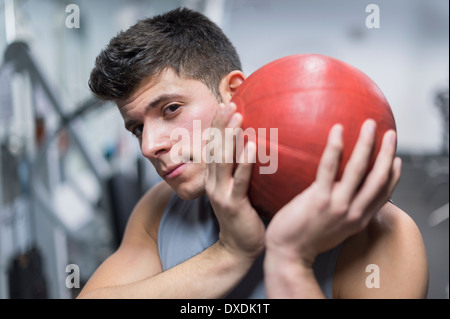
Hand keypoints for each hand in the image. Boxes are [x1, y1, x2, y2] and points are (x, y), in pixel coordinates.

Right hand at [205, 102, 264, 260]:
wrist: (238, 248)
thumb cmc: (244, 217)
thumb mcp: (240, 190)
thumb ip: (244, 171)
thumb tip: (259, 149)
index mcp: (214, 178)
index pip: (214, 146)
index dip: (218, 126)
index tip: (226, 105)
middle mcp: (213, 182)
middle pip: (215, 148)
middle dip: (221, 124)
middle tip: (229, 103)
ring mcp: (221, 193)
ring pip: (223, 160)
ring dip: (229, 136)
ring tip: (237, 115)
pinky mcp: (232, 204)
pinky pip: (239, 180)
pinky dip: (244, 162)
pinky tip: (250, 146)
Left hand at [265, 119, 401, 265]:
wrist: (289, 254)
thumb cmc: (307, 238)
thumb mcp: (334, 228)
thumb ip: (343, 210)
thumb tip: (341, 190)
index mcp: (359, 219)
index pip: (383, 193)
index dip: (393, 174)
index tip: (395, 157)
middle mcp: (354, 213)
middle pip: (378, 178)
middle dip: (387, 153)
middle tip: (389, 133)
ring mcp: (338, 206)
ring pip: (359, 169)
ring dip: (367, 144)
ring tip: (370, 125)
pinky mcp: (319, 200)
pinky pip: (328, 168)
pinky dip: (335, 148)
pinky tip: (337, 131)